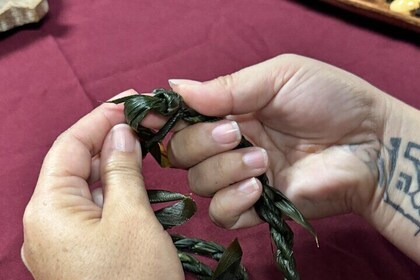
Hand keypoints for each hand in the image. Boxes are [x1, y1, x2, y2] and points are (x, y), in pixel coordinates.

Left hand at [22, 90, 183, 279]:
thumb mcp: (132, 217)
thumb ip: (122, 170)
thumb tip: (120, 134)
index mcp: (47, 210)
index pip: (69, 146)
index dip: (99, 119)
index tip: (129, 102)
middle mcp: (46, 223)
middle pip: (74, 165)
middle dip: (107, 141)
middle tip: (144, 123)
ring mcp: (61, 241)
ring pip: (85, 188)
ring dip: (113, 166)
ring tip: (144, 146)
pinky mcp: (78, 253)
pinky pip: (92, 211)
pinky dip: (113, 192)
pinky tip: (135, 182)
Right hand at [167, 54, 386, 229]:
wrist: (371, 143)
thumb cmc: (330, 100)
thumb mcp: (278, 77)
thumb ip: (227, 86)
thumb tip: (175, 87)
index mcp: (230, 111)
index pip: (182, 118)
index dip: (163, 118)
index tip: (150, 117)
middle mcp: (229, 145)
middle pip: (182, 154)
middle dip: (201, 143)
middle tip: (236, 132)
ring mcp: (242, 178)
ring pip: (199, 184)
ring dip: (224, 170)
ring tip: (263, 159)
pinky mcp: (258, 208)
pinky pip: (223, 215)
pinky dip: (234, 201)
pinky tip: (261, 186)